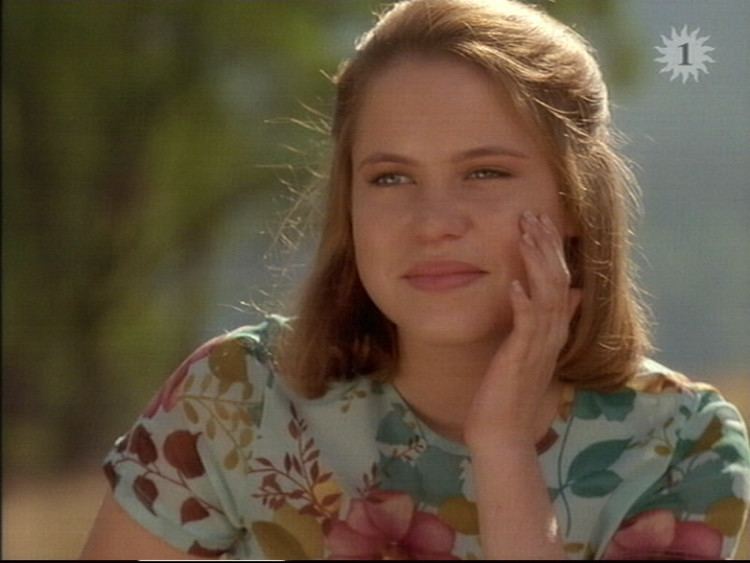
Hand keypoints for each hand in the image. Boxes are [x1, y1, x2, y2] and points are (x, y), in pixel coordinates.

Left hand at [463, 210, 581, 448]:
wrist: (502, 430)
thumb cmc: (509, 390)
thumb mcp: (530, 349)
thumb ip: (548, 321)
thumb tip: (573, 293)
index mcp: (553, 330)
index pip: (561, 280)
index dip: (553, 250)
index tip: (542, 221)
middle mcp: (553, 335)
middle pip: (558, 281)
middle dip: (546, 246)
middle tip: (534, 214)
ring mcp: (540, 347)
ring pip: (547, 297)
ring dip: (536, 264)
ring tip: (525, 235)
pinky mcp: (522, 359)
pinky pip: (527, 327)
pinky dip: (523, 304)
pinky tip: (514, 285)